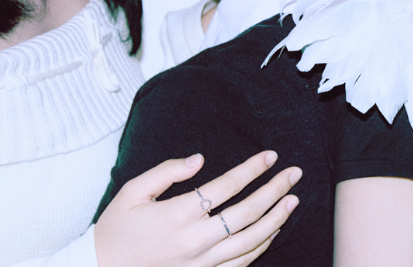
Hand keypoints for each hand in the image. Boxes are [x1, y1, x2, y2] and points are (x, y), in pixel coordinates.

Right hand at [95, 150, 301, 266]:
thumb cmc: (117, 228)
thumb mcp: (133, 191)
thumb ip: (167, 171)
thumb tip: (199, 159)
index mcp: (177, 214)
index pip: (226, 186)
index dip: (252, 169)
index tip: (270, 156)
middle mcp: (194, 240)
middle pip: (246, 212)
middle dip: (275, 190)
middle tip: (295, 174)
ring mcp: (201, 262)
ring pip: (250, 241)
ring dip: (276, 219)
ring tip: (293, 200)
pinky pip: (241, 262)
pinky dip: (262, 246)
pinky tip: (274, 230)